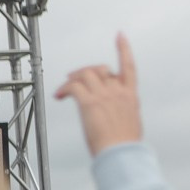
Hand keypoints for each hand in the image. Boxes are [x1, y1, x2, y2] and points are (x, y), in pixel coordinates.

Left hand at [55, 33, 143, 155]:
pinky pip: (73, 87)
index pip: (129, 66)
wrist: (122, 154)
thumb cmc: (124, 146)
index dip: (124, 49)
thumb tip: (112, 114)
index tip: (120, 36)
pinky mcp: (90, 103)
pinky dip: (64, 89)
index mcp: (131, 96)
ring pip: (85, 75)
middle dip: (86, 71)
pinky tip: (59, 96)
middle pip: (100, 69)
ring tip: (63, 90)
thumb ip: (121, 112)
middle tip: (73, 79)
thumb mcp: (129, 124)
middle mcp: (118, 92)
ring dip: (72, 79)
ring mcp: (104, 96)